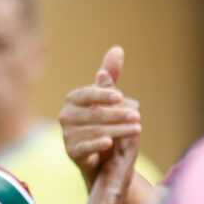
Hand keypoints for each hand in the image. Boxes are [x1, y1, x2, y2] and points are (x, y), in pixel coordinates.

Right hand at [58, 47, 141, 178]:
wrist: (97, 154)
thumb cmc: (101, 120)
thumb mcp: (106, 98)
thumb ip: (110, 76)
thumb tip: (117, 49)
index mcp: (73, 99)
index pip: (87, 94)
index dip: (102, 94)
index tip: (120, 96)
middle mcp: (66, 115)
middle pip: (94, 113)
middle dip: (117, 114)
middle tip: (137, 116)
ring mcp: (67, 134)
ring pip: (94, 130)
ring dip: (117, 129)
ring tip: (137, 129)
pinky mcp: (72, 152)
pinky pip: (84, 147)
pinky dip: (96, 144)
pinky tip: (110, 142)